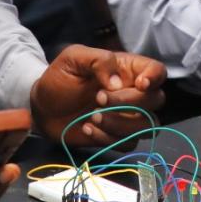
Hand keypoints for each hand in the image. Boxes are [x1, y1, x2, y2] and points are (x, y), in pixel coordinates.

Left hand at [31, 44, 165, 147]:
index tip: (139, 84)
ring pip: (147, 126)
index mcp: (127, 69)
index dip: (154, 78)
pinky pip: (128, 143)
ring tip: (92, 117)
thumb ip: (99, 61)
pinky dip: (108, 139)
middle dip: (129, 103)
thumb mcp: (74, 58)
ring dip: (120, 124)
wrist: (43, 107)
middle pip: (155, 100)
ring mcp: (127, 117)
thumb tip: (118, 82)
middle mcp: (133, 93)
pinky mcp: (117, 136)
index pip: (157, 71)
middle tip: (98, 99)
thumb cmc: (60, 78)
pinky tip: (87, 128)